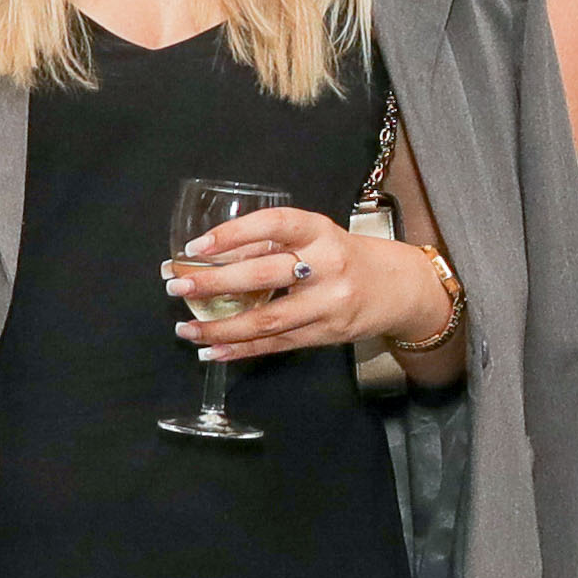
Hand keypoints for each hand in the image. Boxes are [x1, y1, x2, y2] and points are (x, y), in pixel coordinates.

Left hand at [162, 205, 441, 363]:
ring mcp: (328, 305)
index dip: (232, 234)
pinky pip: (276, 345)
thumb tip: (208, 257)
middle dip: (214, 283)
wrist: (400, 288)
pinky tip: (212, 351)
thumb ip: (273, 243)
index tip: (196, 247)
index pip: (273, 225)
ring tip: (186, 329)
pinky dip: (241, 350)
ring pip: (266, 319)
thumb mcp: (317, 237)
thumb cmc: (346, 257)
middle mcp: (327, 266)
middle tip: (177, 285)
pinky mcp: (326, 334)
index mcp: (321, 232)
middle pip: (263, 275)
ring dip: (220, 327)